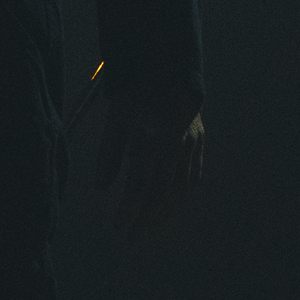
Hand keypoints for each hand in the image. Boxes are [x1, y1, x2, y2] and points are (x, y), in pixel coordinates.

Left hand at [96, 93, 203, 236]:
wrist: (167, 61)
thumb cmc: (138, 86)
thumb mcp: (119, 115)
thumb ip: (110, 151)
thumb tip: (100, 187)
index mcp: (164, 135)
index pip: (146, 183)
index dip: (132, 208)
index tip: (118, 226)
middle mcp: (183, 142)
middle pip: (166, 192)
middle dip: (148, 218)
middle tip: (130, 237)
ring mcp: (195, 143)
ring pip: (183, 190)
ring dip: (165, 214)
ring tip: (147, 231)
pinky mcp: (199, 142)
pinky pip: (192, 178)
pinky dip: (179, 198)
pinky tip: (168, 211)